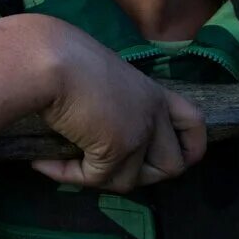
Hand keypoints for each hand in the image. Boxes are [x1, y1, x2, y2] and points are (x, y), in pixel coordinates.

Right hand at [31, 22, 205, 192]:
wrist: (46, 60)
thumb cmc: (61, 57)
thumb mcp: (99, 79)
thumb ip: (113, 102)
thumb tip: (97, 129)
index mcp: (152, 92)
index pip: (195, 123)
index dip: (189, 148)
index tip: (171, 157)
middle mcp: (153, 114)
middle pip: (171, 166)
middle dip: (140, 176)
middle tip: (106, 167)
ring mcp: (139, 133)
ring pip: (130, 181)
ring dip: (98, 178)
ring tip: (68, 163)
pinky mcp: (116, 149)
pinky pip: (94, 179)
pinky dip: (67, 175)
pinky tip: (43, 163)